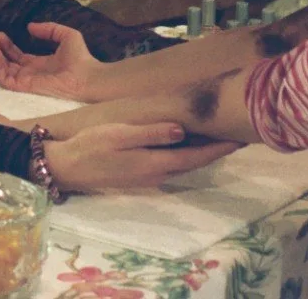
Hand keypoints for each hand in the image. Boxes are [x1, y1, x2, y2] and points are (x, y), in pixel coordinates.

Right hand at [0, 22, 104, 100]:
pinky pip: (4, 77)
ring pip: (1, 70)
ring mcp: (25, 80)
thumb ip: (48, 29)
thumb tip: (30, 27)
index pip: (16, 56)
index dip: (6, 46)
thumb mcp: (65, 35)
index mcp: (38, 64)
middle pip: (5, 63)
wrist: (87, 76)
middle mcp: (29, 73)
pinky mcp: (23, 86)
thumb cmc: (80, 58)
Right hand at [44, 123, 241, 192]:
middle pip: (194, 162)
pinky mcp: (140, 173)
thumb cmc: (90, 146)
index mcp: (154, 162)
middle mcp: (157, 173)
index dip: (219, 148)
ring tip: (220, 136)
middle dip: (217, 149)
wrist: (66, 167)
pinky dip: (187, 154)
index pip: (196, 156)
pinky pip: (172, 163)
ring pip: (184, 163)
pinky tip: (190, 143)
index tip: (240, 137)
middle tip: (238, 132)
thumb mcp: (119, 134)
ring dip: (203, 152)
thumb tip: (182, 131)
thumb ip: (151, 133)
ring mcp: (148, 176)